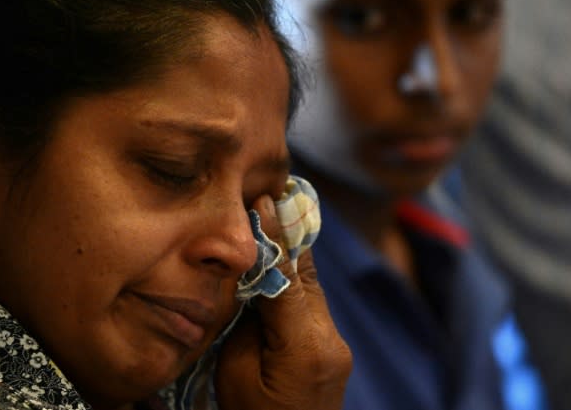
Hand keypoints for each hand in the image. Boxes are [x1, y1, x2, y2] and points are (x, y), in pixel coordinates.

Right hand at [215, 194, 351, 409]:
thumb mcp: (235, 374)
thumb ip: (244, 323)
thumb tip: (251, 280)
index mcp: (303, 345)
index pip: (286, 276)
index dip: (273, 235)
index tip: (262, 196)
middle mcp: (329, 337)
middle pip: (305, 273)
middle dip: (285, 235)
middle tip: (265, 196)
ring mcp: (335, 343)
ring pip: (310, 284)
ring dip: (290, 253)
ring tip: (269, 216)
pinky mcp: (332, 347)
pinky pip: (310, 301)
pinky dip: (294, 277)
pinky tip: (277, 260)